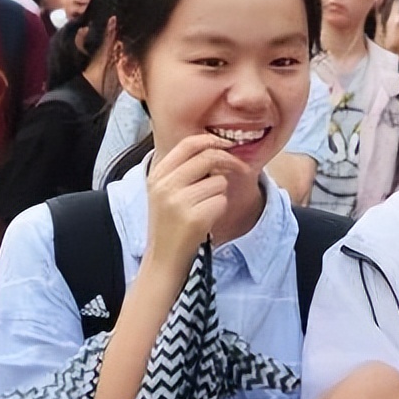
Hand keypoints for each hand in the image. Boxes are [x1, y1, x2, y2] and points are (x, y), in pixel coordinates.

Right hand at [142, 133, 245, 271]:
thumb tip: (215, 148)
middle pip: (208, 157)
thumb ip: (182, 170)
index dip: (211, 139)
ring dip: (220, 193)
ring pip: (218, 181)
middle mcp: (165, 186)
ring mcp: (178, 202)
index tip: (227, 143)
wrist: (163, 259)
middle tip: (240, 168)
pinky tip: (207, 219)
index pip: (187, 144)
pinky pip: (221, 201)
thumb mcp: (165, 192)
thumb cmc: (169, 224)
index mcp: (158, 175)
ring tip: (205, 207)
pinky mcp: (194, 219)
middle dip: (230, 161)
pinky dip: (220, 209)